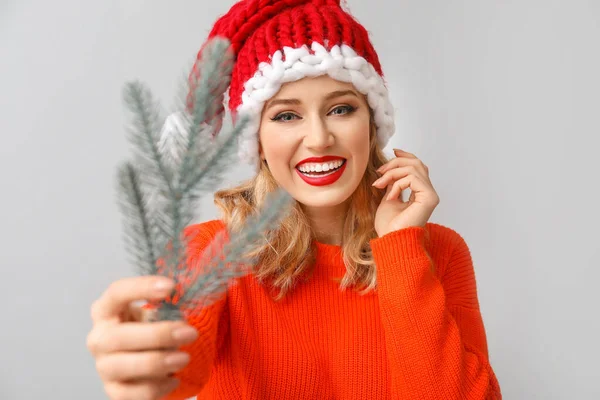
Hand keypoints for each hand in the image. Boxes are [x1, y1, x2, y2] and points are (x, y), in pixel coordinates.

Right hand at [86, 276, 198, 399]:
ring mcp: (103, 366)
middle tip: (190, 333)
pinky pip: (132, 393)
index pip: (116, 293)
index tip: (171, 287)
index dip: (141, 287)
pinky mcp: (112, 391)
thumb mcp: (155, 314)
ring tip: (184, 358)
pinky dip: (157, 387)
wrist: (143, 362)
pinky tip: (174, 380)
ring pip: (124, 366)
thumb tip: (182, 314)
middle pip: (119, 336)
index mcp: (107, 310)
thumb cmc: (149, 330)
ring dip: (158, 362)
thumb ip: (165, 310)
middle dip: (159, 335)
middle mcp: (99, 338)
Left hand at [372, 149, 439, 236]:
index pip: (417, 166)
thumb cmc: (389, 225)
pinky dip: (397, 184)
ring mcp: (430, 195)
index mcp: (420, 192)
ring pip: (413, 168)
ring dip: (392, 173)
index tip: (393, 151)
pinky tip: (390, 197)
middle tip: (379, 172)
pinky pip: (412, 179)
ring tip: (379, 185)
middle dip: (395, 163)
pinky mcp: (429, 197)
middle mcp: (428, 192)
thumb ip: (393, 182)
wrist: (391, 241)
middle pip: (416, 163)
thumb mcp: (388, 197)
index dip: (406, 156)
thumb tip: (391, 168)